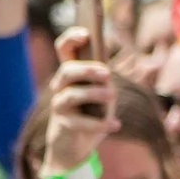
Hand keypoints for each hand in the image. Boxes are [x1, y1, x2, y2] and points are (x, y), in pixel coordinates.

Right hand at [43, 29, 118, 173]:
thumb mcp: (102, 92)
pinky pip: (82, 123)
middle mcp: (61, 86)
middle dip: (87, 70)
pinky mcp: (64, 125)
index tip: (86, 34)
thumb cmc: (92, 112)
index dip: (71, 38)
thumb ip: (106, 79)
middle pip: (67, 70)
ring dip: (96, 94)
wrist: (74, 145)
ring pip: (72, 95)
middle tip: (108, 74)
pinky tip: (116, 125)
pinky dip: (101, 124)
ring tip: (112, 96)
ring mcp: (60, 106)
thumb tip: (119, 70)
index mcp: (71, 73)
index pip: (64, 49)